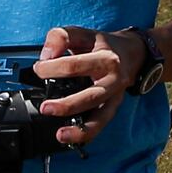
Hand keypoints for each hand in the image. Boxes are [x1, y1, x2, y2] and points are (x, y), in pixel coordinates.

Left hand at [33, 25, 139, 148]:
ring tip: (61, 135)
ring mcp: (115, 96)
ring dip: (80, 128)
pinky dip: (87, 134)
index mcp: (105, 58)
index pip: (75, 65)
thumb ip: (61, 37)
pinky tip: (72, 140)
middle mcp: (113, 79)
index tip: (38, 69)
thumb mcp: (83, 33)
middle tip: (46, 107)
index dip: (51, 68)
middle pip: (90, 95)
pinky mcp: (113, 107)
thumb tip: (46, 56)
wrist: (133, 53)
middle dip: (67, 105)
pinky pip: (101, 123)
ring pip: (100, 116)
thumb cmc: (103, 45)